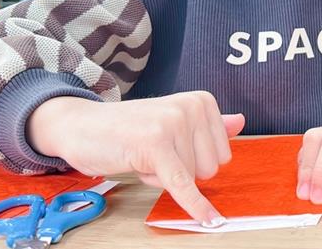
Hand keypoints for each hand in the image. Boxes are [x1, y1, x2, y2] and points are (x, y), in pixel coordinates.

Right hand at [27, 93, 244, 226]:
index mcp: (200, 101)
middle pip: (210, 169)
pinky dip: (195, 206)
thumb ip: (205, 125)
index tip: (168, 147)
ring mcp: (173, 123)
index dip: (191, 161)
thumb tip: (241, 122)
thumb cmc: (127, 129)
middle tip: (151, 153)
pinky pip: (182, 185)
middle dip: (179, 171)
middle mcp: (191, 107)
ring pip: (192, 179)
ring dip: (162, 177)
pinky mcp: (155, 145)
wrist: (80, 126)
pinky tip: (208, 220)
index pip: (222, 155)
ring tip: (141, 155)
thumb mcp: (170, 122)